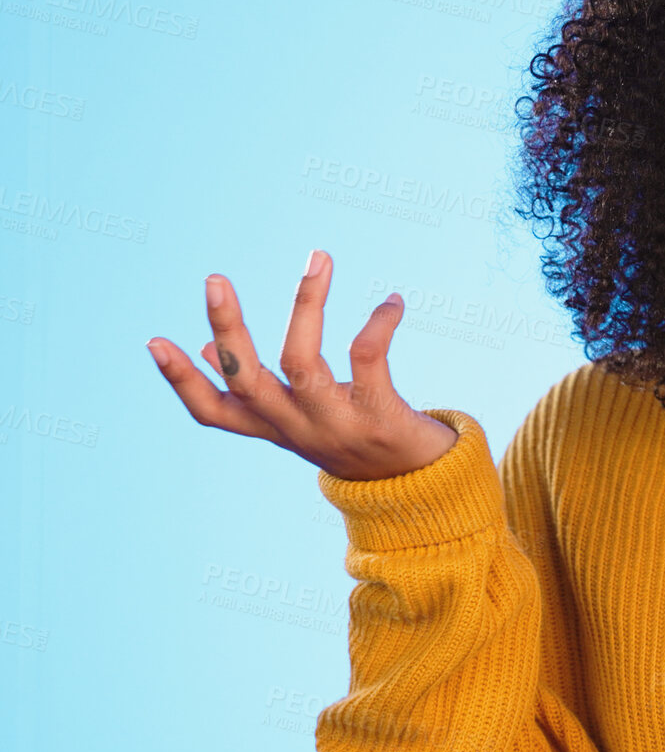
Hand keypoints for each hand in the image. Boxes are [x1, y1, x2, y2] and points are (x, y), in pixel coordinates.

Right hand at [146, 250, 460, 481]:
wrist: (422, 492)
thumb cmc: (357, 440)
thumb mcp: (302, 420)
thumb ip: (258, 391)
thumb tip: (208, 350)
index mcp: (274, 429)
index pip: (213, 412)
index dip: (181, 381)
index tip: (154, 341)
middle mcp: (298, 429)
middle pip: (248, 381)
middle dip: (228, 328)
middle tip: (214, 278)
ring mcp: (338, 425)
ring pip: (302, 363)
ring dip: (306, 306)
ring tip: (317, 259)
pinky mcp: (381, 418)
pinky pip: (369, 360)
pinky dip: (378, 324)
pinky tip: (394, 301)